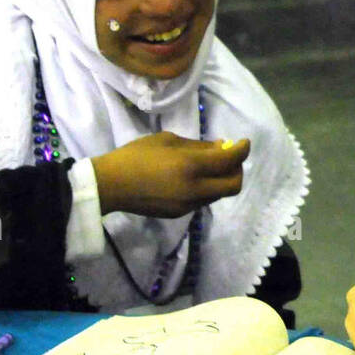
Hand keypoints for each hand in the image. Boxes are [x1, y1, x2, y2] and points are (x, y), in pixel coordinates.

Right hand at [92, 132, 249, 216]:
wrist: (110, 185)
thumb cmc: (136, 155)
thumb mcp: (168, 140)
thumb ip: (198, 146)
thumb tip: (222, 147)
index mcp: (191, 166)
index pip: (230, 160)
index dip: (242, 150)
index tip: (243, 142)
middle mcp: (195, 189)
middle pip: (234, 185)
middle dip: (238, 169)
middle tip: (230, 157)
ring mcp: (189, 205)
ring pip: (219, 194)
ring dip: (222, 179)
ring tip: (211, 166)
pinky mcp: (180, 214)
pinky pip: (204, 200)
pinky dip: (208, 188)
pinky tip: (195, 178)